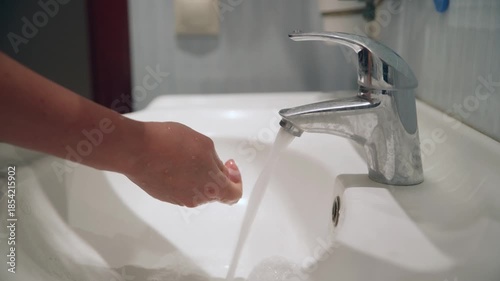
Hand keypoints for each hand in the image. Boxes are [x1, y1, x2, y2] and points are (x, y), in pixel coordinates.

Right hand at [123, 122, 241, 206]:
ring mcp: (179, 199)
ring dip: (197, 176)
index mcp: (212, 187)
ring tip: (186, 155)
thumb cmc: (170, 144)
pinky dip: (182, 178)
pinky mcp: (164, 196)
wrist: (136, 150)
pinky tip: (173, 161)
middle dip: (215, 174)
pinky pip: (181, 189)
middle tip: (208, 157)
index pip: (234, 194)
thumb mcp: (205, 144)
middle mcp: (196, 198)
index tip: (229, 166)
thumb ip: (216, 161)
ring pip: (197, 190)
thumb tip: (216, 169)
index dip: (236, 180)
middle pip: (214, 191)